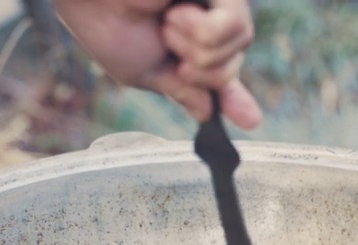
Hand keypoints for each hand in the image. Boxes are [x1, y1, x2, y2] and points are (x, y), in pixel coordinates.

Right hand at [53, 0, 261, 129]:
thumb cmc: (106, 22)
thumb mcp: (146, 72)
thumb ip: (182, 91)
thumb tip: (207, 114)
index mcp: (187, 43)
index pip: (220, 75)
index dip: (235, 100)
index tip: (251, 120)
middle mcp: (206, 20)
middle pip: (231, 67)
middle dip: (197, 69)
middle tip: (165, 43)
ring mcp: (215, 2)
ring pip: (238, 48)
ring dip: (195, 46)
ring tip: (166, 21)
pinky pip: (233, 27)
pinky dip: (202, 29)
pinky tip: (175, 9)